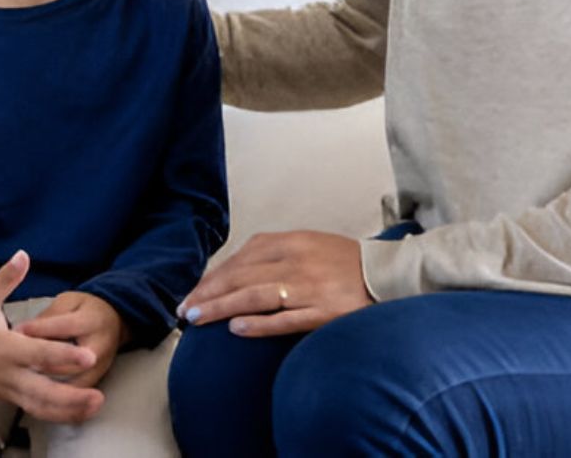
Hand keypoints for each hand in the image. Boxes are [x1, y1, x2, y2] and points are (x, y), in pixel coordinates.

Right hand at [0, 251, 103, 422]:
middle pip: (43, 392)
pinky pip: (36, 409)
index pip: (39, 355)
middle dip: (71, 397)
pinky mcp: (11, 396)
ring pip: (41, 407)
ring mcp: (10, 389)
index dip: (65, 356)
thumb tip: (22, 255)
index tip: (89, 356)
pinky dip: (58, 413)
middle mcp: (9, 373)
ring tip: (96, 405)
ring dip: (69, 410)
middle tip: (98, 397)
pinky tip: (80, 412)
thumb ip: (5, 278)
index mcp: (5, 348)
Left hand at [14, 292, 126, 389]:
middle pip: (67, 362)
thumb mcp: (68, 302)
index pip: (63, 327)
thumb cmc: (86, 309)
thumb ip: (48, 317)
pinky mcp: (97, 380)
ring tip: (25, 383)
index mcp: (90, 321)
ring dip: (48, 386)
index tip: (17, 333)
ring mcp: (100, 367)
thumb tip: (22, 332)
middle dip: (40, 364)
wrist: (115, 320)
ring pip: (72, 384)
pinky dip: (58, 400)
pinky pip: (76, 394)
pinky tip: (38, 398)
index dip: (39, 330)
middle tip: (18, 364)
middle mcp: (98, 347)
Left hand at [177, 231, 372, 336]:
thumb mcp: (305, 245)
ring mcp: (309, 287)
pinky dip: (258, 323)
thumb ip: (271, 255)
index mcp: (290, 242)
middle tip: (184, 310)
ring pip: (255, 296)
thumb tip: (230, 274)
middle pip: (241, 277)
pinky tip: (236, 329)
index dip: (212, 277)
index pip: (241, 259)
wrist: (387, 275)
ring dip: (221, 307)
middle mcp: (296, 261)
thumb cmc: (341, 263)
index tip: (192, 293)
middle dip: (208, 294)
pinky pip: (285, 319)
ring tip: (198, 319)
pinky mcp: (323, 312)